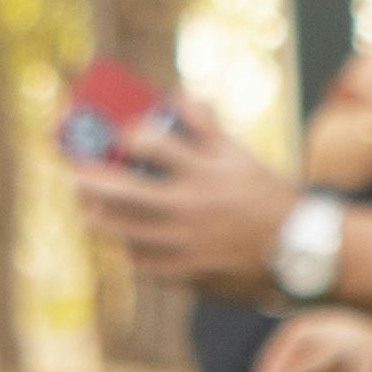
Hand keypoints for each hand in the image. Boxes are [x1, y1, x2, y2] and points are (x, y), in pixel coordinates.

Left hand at [76, 110, 300, 287]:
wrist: (296, 253)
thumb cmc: (266, 198)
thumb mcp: (241, 156)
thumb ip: (205, 126)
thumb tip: (176, 97)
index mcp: (203, 171)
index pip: (149, 143)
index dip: (128, 135)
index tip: (122, 135)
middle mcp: (189, 206)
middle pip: (120, 189)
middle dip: (88, 178)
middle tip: (75, 173)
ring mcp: (184, 242)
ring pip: (122, 230)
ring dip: (98, 216)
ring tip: (89, 209)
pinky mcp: (186, 274)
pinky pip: (142, 261)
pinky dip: (129, 248)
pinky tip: (126, 240)